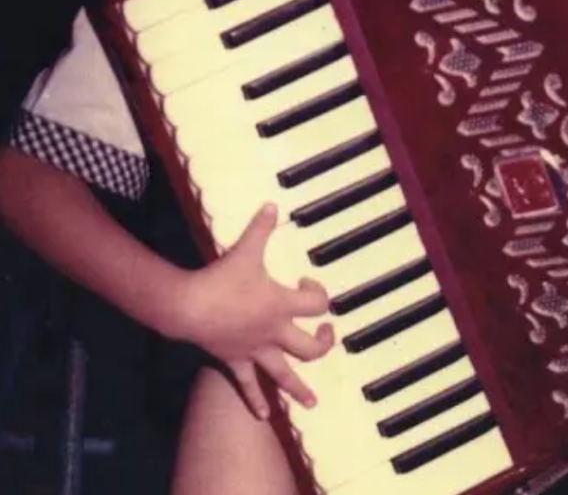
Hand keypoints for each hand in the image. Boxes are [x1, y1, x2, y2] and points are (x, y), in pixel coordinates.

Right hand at [177, 202, 333, 418]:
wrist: (188, 307)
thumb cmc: (221, 279)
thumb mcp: (245, 249)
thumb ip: (261, 227)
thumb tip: (272, 204)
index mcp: (281, 305)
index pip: (317, 303)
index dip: (319, 292)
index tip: (307, 280)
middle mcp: (274, 332)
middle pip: (310, 348)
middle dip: (323, 343)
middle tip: (326, 334)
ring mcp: (256, 350)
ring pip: (284, 374)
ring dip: (299, 388)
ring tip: (312, 403)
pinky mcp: (236, 360)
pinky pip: (248, 385)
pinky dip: (255, 400)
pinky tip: (264, 416)